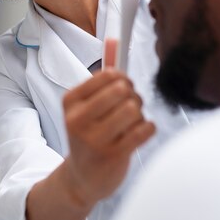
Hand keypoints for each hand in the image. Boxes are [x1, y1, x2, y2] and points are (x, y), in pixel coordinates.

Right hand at [62, 39, 155, 207]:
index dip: (123, 79)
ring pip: (134, 109)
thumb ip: (103, 75)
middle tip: (131, 105)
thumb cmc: (89, 135)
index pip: (108, 74)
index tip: (123, 88)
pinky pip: (145, 129)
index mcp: (71, 101)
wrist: (82, 178)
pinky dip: (148, 128)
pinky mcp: (113, 155)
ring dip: (140, 114)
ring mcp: (94, 139)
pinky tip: (139, 134)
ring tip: (133, 122)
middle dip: (133, 95)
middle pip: (123, 90)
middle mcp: (78, 119)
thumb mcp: (87, 105)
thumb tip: (114, 41)